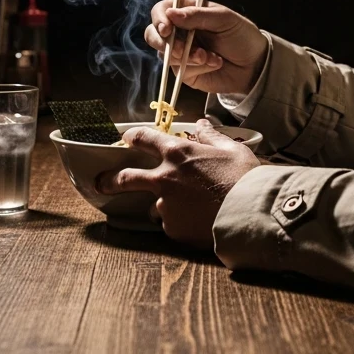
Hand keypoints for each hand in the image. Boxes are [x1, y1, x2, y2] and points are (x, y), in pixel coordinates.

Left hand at [94, 120, 260, 248]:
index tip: (127, 138)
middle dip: (110, 180)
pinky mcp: (173, 229)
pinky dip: (180, 222)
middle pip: (126, 177)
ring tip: (189, 208)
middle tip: (102, 183)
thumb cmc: (244, 177)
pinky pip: (171, 224)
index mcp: (177, 153)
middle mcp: (164, 178)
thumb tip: (202, 123)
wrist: (251, 212)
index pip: (143, 138)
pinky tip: (198, 221)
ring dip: (164, 205)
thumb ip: (211, 136)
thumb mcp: (231, 149)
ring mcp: (166, 206)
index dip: (132, 136)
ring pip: (155, 205)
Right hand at [144, 0, 267, 94]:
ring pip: (166, 55)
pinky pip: (180, 70)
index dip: (159, 19)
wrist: (255, 65)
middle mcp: (180, 31)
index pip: (162, 10)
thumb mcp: (224, 19)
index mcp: (187, 11)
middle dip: (164, 43)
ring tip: (209, 57)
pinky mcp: (185, 72)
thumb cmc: (241, 35)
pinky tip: (214, 63)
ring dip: (188, 56)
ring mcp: (181, 52)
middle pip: (153, 34)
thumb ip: (198, 16)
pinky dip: (197, 67)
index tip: (167, 28)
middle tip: (182, 49)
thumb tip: (170, 13)